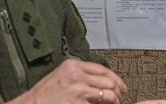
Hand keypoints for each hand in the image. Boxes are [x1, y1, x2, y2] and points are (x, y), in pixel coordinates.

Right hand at [7, 59, 131, 103]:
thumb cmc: (43, 95)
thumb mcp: (60, 76)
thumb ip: (79, 75)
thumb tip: (101, 82)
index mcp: (73, 65)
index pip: (103, 69)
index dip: (116, 79)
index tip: (121, 86)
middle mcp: (77, 74)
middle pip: (108, 80)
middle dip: (117, 91)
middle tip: (119, 98)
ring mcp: (78, 88)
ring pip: (108, 93)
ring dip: (114, 100)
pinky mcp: (78, 102)